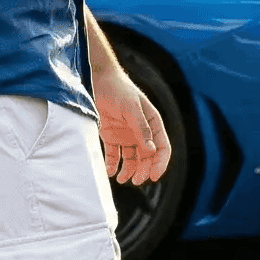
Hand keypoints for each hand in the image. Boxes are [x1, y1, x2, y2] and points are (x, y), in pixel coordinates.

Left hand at [94, 66, 170, 185]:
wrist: (96, 78)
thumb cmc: (117, 89)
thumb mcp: (131, 107)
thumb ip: (141, 128)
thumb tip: (151, 150)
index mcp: (152, 123)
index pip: (162, 147)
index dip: (160, 163)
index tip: (154, 176)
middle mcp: (141, 131)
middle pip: (147, 157)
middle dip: (144, 170)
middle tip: (136, 180)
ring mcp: (127, 134)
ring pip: (132, 159)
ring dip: (129, 171)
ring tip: (121, 179)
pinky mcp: (111, 136)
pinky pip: (115, 155)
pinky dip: (113, 165)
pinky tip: (110, 171)